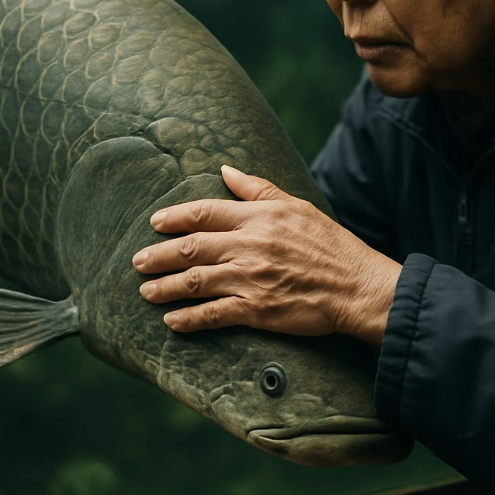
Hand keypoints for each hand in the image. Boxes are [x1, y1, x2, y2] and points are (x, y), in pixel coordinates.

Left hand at [132, 166, 401, 347]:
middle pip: (191, 248)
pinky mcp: (256, 310)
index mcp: (259, 217)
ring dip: (165, 287)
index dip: (175, 218)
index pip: (205, 213)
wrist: (356, 286)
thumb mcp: (296, 206)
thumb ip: (257, 189)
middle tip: (137, 261)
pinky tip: (173, 322)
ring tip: (146, 292)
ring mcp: (250, 278)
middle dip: (158, 256)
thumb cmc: (330, 244)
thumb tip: (225, 171)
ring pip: (195, 281)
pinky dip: (189, 319)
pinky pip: (213, 314)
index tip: (155, 223)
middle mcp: (249, 245)